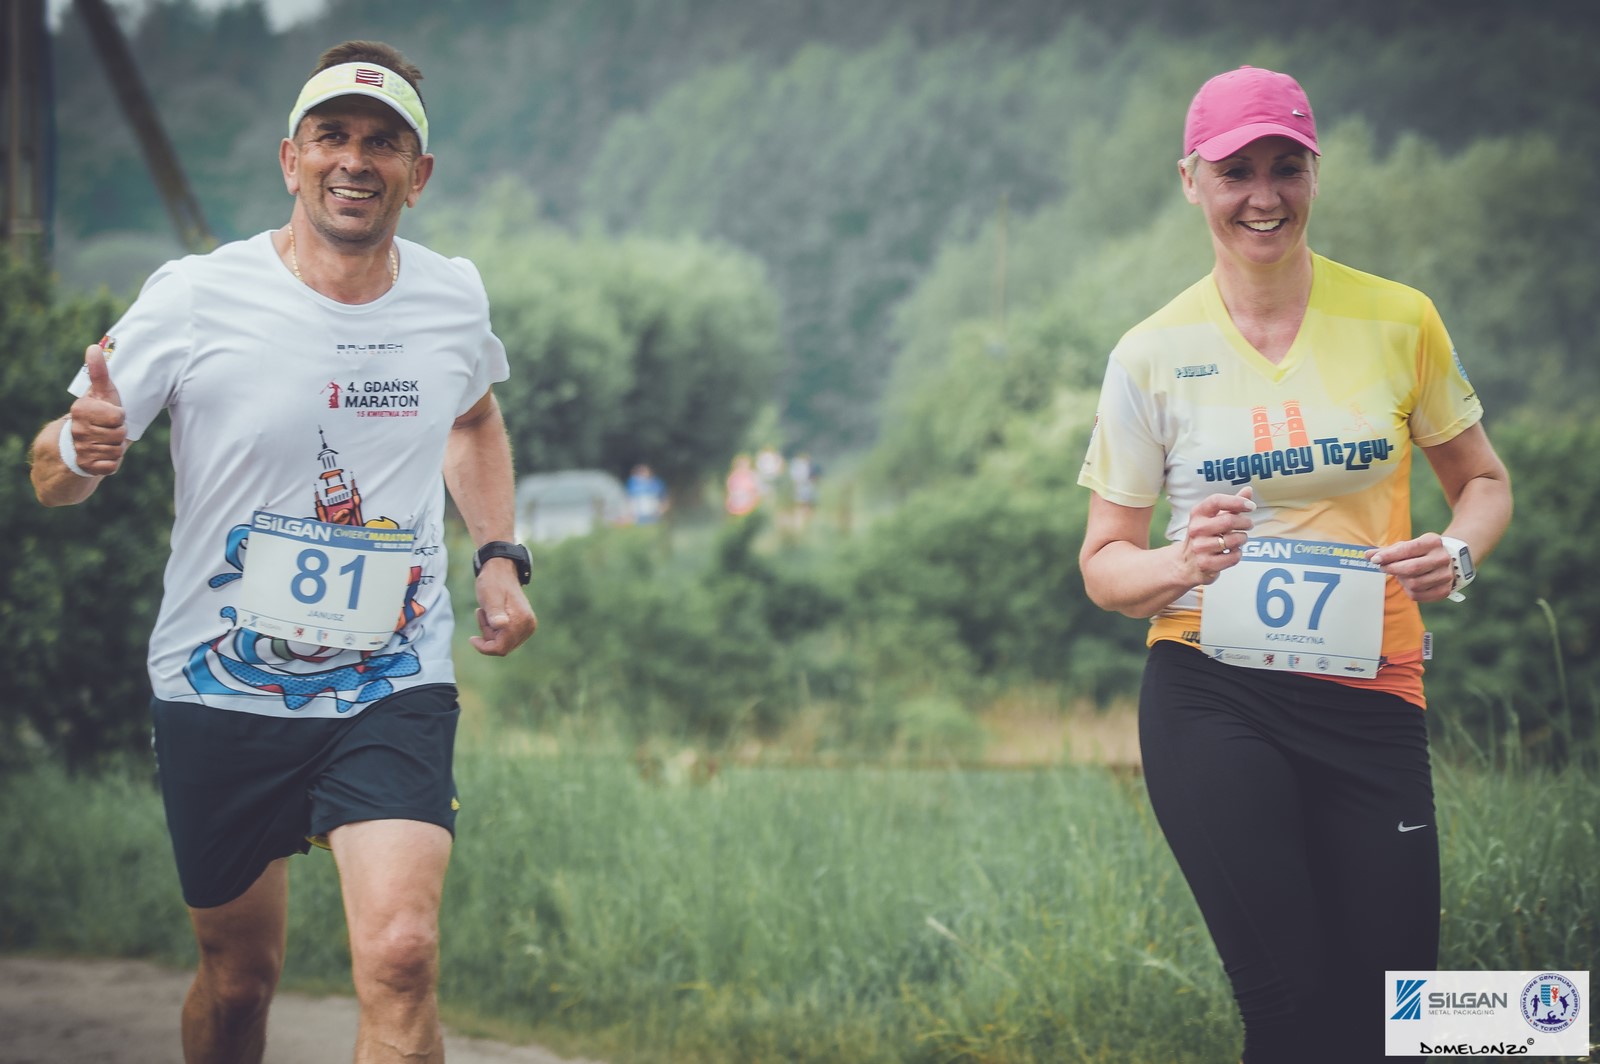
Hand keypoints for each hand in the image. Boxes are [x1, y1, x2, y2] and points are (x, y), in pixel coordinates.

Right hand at [67, 344, 127, 475]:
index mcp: (81, 410)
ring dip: (117, 447)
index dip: (120, 416)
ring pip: (118, 450)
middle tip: (109, 429)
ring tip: (105, 441)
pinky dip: (112, 462)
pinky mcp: (87, 466)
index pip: (118, 416)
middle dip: (120, 432)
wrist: (78, 444)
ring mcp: (81, 449)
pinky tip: (102, 455)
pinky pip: (113, 466)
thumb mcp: (102, 392)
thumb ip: (99, 372)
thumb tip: (94, 347)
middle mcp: (78, 430)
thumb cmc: (97, 413)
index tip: (111, 415)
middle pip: (120, 434)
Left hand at [469, 567, 536, 655]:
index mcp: (521, 620)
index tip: (472, 638)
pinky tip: (492, 616)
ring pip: (504, 643)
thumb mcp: (490, 596)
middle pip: (503, 647)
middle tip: (482, 614)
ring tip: (487, 612)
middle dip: (488, 636)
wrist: (502, 571)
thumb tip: (501, 625)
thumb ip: (495, 612)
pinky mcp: (524, 625)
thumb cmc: (493, 583)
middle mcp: (528, 626)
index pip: (501, 648)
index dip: (485, 647)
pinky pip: (507, 637)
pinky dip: (496, 630)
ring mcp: (528, 626)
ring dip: (491, 632)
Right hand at [1182, 486, 1255, 585]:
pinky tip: (1231, 552)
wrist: (1186, 563)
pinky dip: (1238, 554)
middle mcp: (1196, 529)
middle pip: (1229, 521)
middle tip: (1248, 524)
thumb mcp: (1213, 518)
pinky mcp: (1206, 563)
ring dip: (1242, 539)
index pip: (1217, 500)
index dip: (1237, 501)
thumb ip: (1231, 505)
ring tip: (1238, 539)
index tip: (1251, 506)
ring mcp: (1200, 547)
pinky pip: (1233, 557)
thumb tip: (1248, 490)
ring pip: (1234, 540)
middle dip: (1245, 522)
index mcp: (1198, 513)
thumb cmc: (1204, 536)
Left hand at [1367, 534, 1456, 602]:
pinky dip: (1408, 591)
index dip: (1389, 556)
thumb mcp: (1407, 546)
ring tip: (1400, 574)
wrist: (1449, 560)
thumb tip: (1367, 555)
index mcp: (1432, 542)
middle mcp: (1442, 558)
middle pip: (1411, 569)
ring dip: (1401, 580)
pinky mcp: (1444, 590)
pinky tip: (1408, 583)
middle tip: (1383, 567)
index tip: (1374, 560)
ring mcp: (1445, 575)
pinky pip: (1418, 596)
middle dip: (1392, 569)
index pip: (1408, 549)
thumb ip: (1387, 551)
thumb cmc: (1421, 552)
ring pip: (1413, 584)